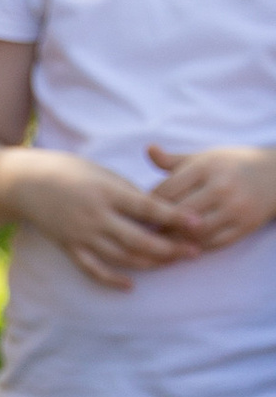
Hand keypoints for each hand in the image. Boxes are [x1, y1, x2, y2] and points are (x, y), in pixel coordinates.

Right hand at [10, 153, 192, 288]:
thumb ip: (129, 194)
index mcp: (106, 192)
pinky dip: (112, 280)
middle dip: (169, 248)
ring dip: (149, 263)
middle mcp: (95, 216)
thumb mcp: (103, 174)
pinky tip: (131, 285)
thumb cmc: (70, 172)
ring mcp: (81, 235)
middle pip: (139, 239)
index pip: (148, 208)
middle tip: (193, 252)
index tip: (198, 223)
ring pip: (122, 257)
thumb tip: (158, 214)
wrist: (26, 183)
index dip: (175, 217)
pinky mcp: (69, 247)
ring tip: (171, 263)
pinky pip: (93, 269)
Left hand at [146, 144, 275, 257]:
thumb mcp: (204, 158)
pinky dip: (195, 247)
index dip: (147, 204)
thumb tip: (148, 149)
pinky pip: (213, 243)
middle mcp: (220, 186)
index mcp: (205, 167)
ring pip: (194, 232)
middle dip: (157, 225)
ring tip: (159, 242)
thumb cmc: (230, 165)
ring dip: (174, 240)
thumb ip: (173, 160)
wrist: (274, 175)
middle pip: (177, 213)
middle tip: (142, 233)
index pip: (166, 190)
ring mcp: (234, 208)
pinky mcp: (245, 226)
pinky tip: (183, 247)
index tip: (136, 213)